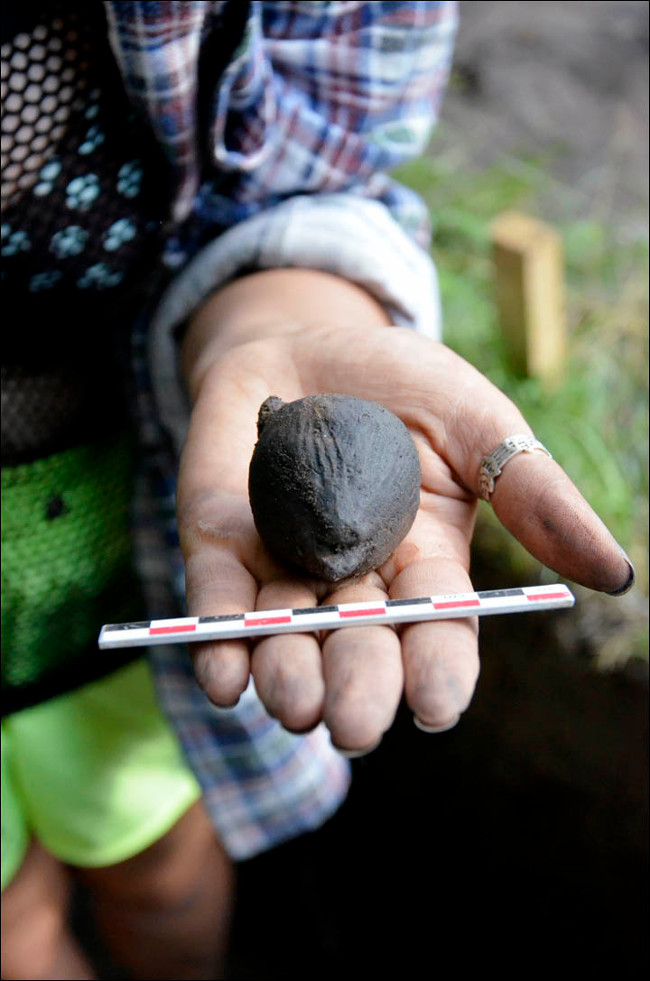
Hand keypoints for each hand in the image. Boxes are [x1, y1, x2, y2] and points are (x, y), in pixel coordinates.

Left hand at [177, 322, 632, 754]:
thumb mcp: (476, 424)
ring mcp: (283, 569)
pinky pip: (215, 605)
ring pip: (287, 641)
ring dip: (287, 676)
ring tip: (294, 702)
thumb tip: (616, 574)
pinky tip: (222, 678)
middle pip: (360, 649)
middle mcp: (354, 583)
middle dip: (358, 686)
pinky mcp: (221, 549)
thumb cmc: (399, 383)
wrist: (302, 339)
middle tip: (353, 723)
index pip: (437, 633)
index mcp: (425, 564)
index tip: (434, 704)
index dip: (437, 671)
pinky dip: (216, 642)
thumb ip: (534, 497)